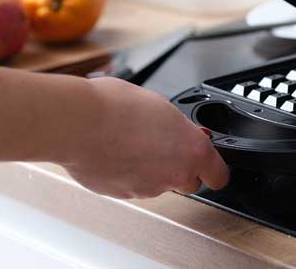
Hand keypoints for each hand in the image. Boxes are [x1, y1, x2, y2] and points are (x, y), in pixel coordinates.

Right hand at [61, 77, 228, 198]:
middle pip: (188, 181)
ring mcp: (146, 188)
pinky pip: (131, 184)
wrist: (77, 123)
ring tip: (128, 140)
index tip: (205, 160)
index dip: (212, 167)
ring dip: (148, 167)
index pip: (218, 175)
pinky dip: (126, 172)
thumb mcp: (157, 102)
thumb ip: (174, 124)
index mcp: (191, 150)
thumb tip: (173, 128)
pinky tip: (112, 151)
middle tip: (160, 143)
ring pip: (157, 182)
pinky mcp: (121, 193)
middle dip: (178, 165)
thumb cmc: (113, 107)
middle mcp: (173, 174)